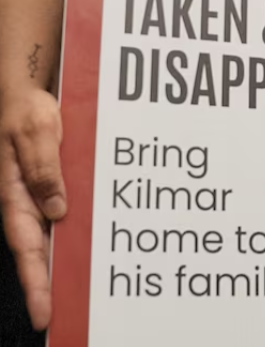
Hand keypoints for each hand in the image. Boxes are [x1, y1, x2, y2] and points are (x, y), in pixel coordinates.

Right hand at [0, 87, 66, 329]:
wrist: (29, 95)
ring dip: (71, 263)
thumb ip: (44, 169)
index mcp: (15, 196)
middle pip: (41, 253)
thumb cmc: (26, 112)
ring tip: (88, 294)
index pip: (26, 248)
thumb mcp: (35, 133)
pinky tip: (102, 248)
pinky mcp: (59, 188)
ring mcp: (44, 198)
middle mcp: (29, 203)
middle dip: (53, 286)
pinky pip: (71, 215)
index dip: (35, 283)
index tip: (45, 312)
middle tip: (67, 317)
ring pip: (58, 238)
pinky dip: (82, 233)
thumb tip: (57, 211)